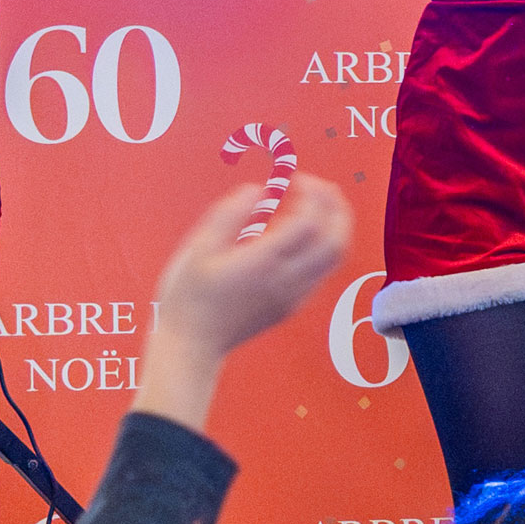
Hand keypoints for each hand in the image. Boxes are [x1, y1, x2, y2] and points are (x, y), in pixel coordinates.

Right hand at [142, 171, 356, 432]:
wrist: (192, 345)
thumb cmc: (188, 294)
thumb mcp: (198, 248)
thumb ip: (229, 214)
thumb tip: (258, 190)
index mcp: (264, 262)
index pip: (309, 222)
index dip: (310, 194)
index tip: (294, 179)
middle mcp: (287, 280)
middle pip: (335, 240)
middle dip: (336, 207)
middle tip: (320, 186)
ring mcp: (294, 296)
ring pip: (335, 258)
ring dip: (335, 225)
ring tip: (319, 203)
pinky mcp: (293, 305)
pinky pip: (322, 271)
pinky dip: (324, 245)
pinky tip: (304, 233)